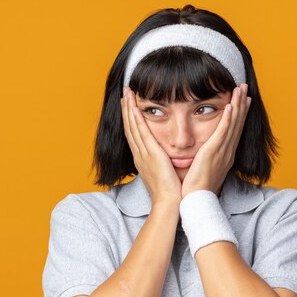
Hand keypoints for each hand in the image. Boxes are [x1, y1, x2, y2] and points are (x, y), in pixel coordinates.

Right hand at [120, 87, 181, 206]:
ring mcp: (143, 155)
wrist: (169, 204)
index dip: (130, 119)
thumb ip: (163, 164)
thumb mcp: (164, 175)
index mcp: (143, 160)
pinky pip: (141, 133)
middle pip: (130, 127)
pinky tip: (134, 107)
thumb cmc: (170, 193)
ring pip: (133, 127)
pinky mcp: (151, 155)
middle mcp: (140, 155)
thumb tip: (167, 160)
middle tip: (125, 92)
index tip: (129, 105)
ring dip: (129, 109)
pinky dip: (136, 119)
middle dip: (127, 109)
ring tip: (127, 93)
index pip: (135, 135)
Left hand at [181, 83, 251, 197]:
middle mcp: (227, 152)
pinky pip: (223, 133)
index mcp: (225, 156)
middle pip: (237, 124)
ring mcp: (222, 152)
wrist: (196, 201)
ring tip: (240, 89)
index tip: (243, 101)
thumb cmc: (197, 189)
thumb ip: (206, 159)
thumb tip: (204, 155)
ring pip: (233, 124)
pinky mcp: (213, 153)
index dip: (239, 114)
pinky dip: (228, 119)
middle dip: (242, 104)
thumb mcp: (205, 170)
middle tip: (245, 88)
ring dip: (237, 105)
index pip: (234, 131)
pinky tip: (230, 106)